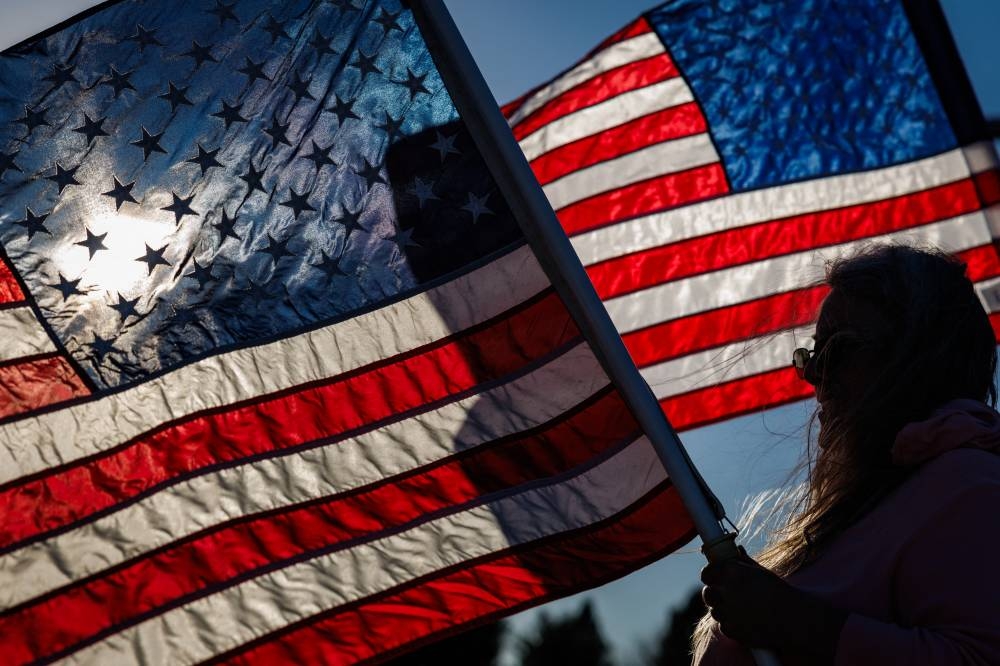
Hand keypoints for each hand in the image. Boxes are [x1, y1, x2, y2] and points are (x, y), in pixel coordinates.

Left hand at [701, 557, 846, 660]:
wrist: (794, 620)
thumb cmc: (779, 592)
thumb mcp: (762, 572)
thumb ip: (744, 562)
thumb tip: (736, 550)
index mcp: (733, 572)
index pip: (707, 572)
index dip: (709, 575)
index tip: (713, 577)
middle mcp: (727, 591)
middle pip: (707, 592)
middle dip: (714, 593)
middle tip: (724, 594)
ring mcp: (728, 612)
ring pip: (714, 610)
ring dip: (722, 609)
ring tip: (740, 608)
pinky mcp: (731, 630)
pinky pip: (723, 625)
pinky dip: (731, 624)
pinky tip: (745, 620)